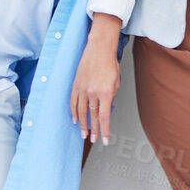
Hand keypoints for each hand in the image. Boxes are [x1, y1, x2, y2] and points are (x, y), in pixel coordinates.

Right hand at [70, 29, 121, 144]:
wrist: (99, 50)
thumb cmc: (109, 64)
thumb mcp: (116, 83)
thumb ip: (110, 98)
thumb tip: (106, 109)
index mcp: (106, 92)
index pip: (105, 117)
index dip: (105, 130)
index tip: (104, 139)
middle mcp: (93, 92)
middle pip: (92, 116)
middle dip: (94, 129)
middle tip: (93, 139)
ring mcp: (83, 89)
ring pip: (81, 111)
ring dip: (83, 124)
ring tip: (84, 133)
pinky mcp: (76, 85)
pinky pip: (73, 102)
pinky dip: (74, 112)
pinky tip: (75, 119)